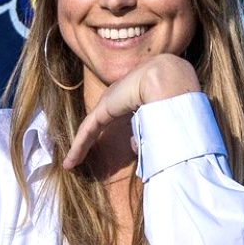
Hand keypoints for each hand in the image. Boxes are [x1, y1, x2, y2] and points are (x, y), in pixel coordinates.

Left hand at [62, 54, 199, 170]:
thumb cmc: (173, 97)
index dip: (116, 131)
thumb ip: (148, 131)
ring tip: (70, 164)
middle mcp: (119, 97)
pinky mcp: (102, 110)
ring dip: (80, 148)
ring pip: (90, 129)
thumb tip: (134, 147)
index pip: (119, 116)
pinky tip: (70, 162)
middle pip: (100, 123)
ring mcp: (109, 102)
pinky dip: (78, 147)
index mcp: (135, 96)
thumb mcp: (160, 117)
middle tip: (79, 158)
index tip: (117, 145)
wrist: (169, 80)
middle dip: (88, 140)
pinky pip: (87, 131)